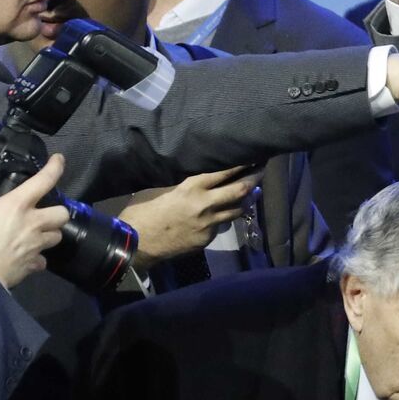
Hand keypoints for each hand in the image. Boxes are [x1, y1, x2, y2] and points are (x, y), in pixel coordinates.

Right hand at [0, 154, 68, 288]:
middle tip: (45, 215)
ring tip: (36, 236)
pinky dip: (37, 259)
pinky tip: (27, 258)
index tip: (59, 160)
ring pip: (57, 236)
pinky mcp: (35, 263)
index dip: (55, 167)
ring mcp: (37, 244)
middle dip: (58, 214)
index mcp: (17, 205)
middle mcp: (33, 222)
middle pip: (63, 213)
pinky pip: (43, 260)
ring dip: (49, 235)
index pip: (44, 180)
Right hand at [118, 165, 260, 262]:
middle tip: (263, 169)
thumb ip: (183, 183)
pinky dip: (223, 217)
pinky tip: (223, 213)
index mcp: (192, 188)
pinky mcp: (206, 239)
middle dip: (255, 178)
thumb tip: (197, 178)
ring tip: (253, 191)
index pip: (225, 172)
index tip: (253, 156)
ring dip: (247, 200)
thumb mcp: (161, 188)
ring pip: (237, 210)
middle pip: (240, 190)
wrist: (135, 243)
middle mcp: (206, 205)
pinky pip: (221, 225)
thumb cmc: (142, 211)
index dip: (242, 163)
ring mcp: (209, 224)